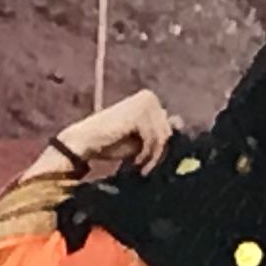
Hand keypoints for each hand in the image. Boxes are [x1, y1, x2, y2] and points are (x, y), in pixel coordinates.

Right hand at [44, 88, 176, 181]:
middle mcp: (149, 97)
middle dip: (157, 153)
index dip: (161, 146)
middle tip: (145, 168)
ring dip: (152, 156)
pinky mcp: (139, 114)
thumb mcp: (141, 138)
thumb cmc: (110, 141)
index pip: (169, 126)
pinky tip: (134, 161)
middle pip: (168, 131)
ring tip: (140, 167)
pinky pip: (153, 139)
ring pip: (163, 136)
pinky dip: (146, 154)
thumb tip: (180, 122)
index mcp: (149, 99)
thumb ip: (159, 131)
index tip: (151, 162)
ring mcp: (145, 103)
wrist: (85, 142)